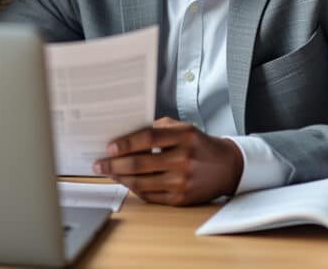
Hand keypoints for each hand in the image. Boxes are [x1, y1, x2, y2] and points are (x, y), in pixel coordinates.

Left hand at [93, 117, 243, 205]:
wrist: (228, 167)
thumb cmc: (200, 145)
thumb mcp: (183, 128)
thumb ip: (157, 128)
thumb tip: (125, 134)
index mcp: (184, 137)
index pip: (148, 138)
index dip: (125, 143)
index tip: (109, 148)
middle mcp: (184, 159)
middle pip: (140, 164)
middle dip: (113, 165)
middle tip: (99, 164)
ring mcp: (182, 181)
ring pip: (141, 183)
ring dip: (120, 178)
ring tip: (109, 173)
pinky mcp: (181, 198)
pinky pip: (150, 196)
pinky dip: (134, 189)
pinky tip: (126, 182)